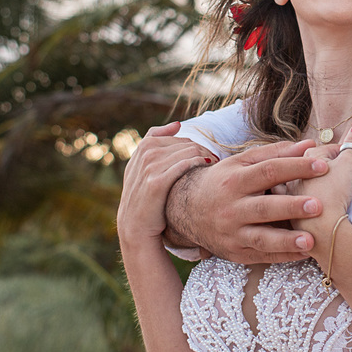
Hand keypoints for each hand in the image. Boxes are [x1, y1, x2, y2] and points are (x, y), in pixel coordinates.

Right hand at [117, 121, 214, 245]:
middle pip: (187, 144)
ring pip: (189, 152)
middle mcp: (146, 154)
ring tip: (214, 169)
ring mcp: (149, 167)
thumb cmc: (147, 197)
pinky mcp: (156, 182)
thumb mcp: (144, 167)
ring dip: (205, 158)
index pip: (180, 137)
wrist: (136, 227)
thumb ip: (157, 142)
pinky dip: (198, 165)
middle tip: (216, 164)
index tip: (207, 157)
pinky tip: (206, 171)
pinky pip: (185, 165)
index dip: (196, 146)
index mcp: (145, 147)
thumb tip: (178, 124)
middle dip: (204, 152)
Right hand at [163, 138, 332, 263]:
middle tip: (319, 206)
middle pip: (264, 207)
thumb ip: (276, 154)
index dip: (296, 168)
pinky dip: (283, 256)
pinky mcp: (235, 252)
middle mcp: (232, 207)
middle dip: (291, 207)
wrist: (185, 209)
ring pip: (261, 238)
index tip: (323, 167)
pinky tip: (304, 253)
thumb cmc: (224, 181)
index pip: (269, 171)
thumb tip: (310, 146)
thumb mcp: (242, 163)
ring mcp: (232, 233)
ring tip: (312, 240)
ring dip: (287, 240)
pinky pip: (261, 256)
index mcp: (236, 180)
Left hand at [292, 124, 351, 248]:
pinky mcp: (288, 214)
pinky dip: (299, 205)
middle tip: (340, 176)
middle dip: (323, 168)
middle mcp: (291, 173)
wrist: (323, 228)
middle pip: (310, 166)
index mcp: (305, 157)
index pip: (328, 150)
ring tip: (323, 193)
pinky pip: (294, 206)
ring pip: (297, 185)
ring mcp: (287, 195)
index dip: (344, 154)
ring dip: (308, 186)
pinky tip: (306, 211)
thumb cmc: (336, 192)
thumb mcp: (349, 164)